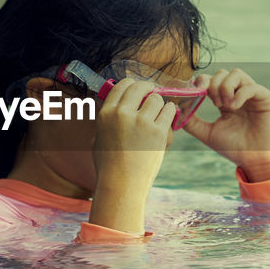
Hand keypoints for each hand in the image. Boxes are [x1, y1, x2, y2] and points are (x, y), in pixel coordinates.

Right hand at [89, 78, 178, 233]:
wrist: (122, 184)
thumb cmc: (109, 165)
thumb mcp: (99, 138)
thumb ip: (107, 120)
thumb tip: (113, 107)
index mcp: (107, 113)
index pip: (122, 85)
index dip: (132, 85)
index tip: (138, 89)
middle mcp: (123, 114)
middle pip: (140, 87)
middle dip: (148, 88)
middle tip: (152, 93)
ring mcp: (142, 122)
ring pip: (157, 98)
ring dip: (159, 104)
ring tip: (159, 112)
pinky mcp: (159, 132)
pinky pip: (169, 111)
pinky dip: (170, 112)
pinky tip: (168, 117)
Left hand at [182, 68, 269, 181]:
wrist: (255, 161)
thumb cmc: (234, 148)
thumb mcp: (208, 134)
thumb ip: (191, 122)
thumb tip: (174, 109)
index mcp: (225, 101)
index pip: (211, 81)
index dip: (201, 82)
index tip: (195, 92)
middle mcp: (238, 94)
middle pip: (222, 73)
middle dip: (213, 84)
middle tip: (213, 103)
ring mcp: (253, 95)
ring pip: (236, 73)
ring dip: (225, 86)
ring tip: (224, 105)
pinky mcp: (266, 98)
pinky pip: (251, 86)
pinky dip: (239, 94)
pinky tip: (234, 107)